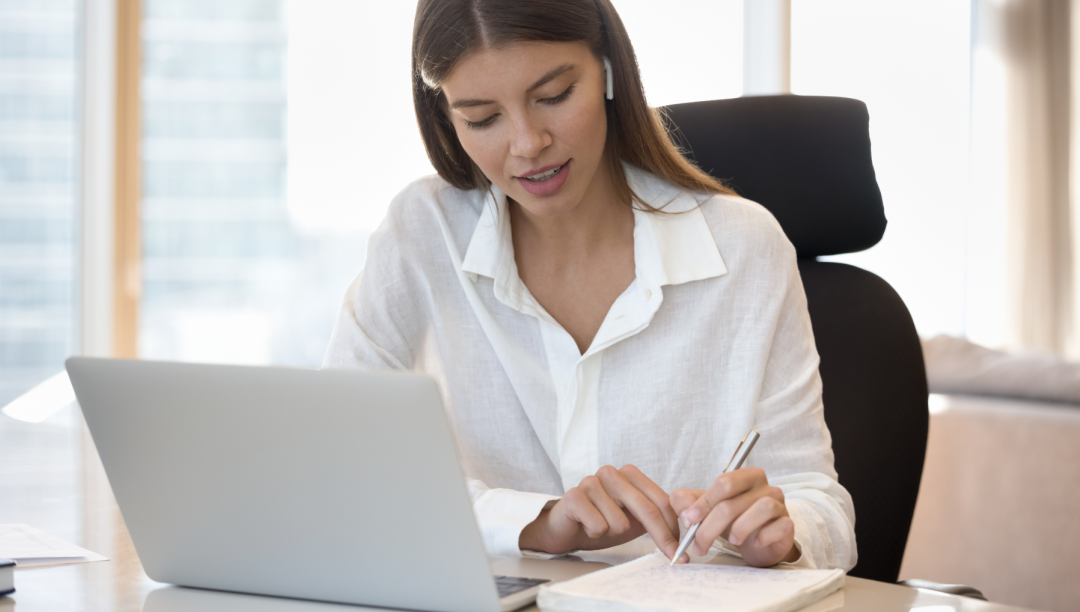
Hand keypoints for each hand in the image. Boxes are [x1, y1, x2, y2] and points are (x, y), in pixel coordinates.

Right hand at [518, 465, 680, 558]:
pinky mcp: (574, 496)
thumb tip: (687, 531)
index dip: (673, 527)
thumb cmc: (600, 522)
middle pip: (647, 509)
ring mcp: (591, 482)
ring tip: (601, 527)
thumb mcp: (633, 519)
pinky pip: (599, 525)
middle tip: (672, 557)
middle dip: (661, 537)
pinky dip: (595, 533)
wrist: (563, 528)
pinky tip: (586, 526)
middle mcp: (612, 473)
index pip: (660, 500)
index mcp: (629, 474)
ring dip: (613, 533)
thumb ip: (655, 517)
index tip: (681, 550)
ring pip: (621, 522)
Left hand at [670, 467, 798, 566]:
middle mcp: (765, 486)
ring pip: (762, 508)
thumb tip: (680, 503)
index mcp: (745, 476)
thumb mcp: (709, 510)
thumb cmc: (734, 520)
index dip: (704, 502)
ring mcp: (780, 504)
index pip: (724, 482)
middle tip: (699, 543)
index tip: (689, 521)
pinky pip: (781, 526)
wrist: (759, 542)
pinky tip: (755, 543)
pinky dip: (765, 536)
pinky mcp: (788, 524)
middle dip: (711, 524)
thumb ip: (690, 503)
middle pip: (735, 500)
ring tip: (731, 541)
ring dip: (740, 527)